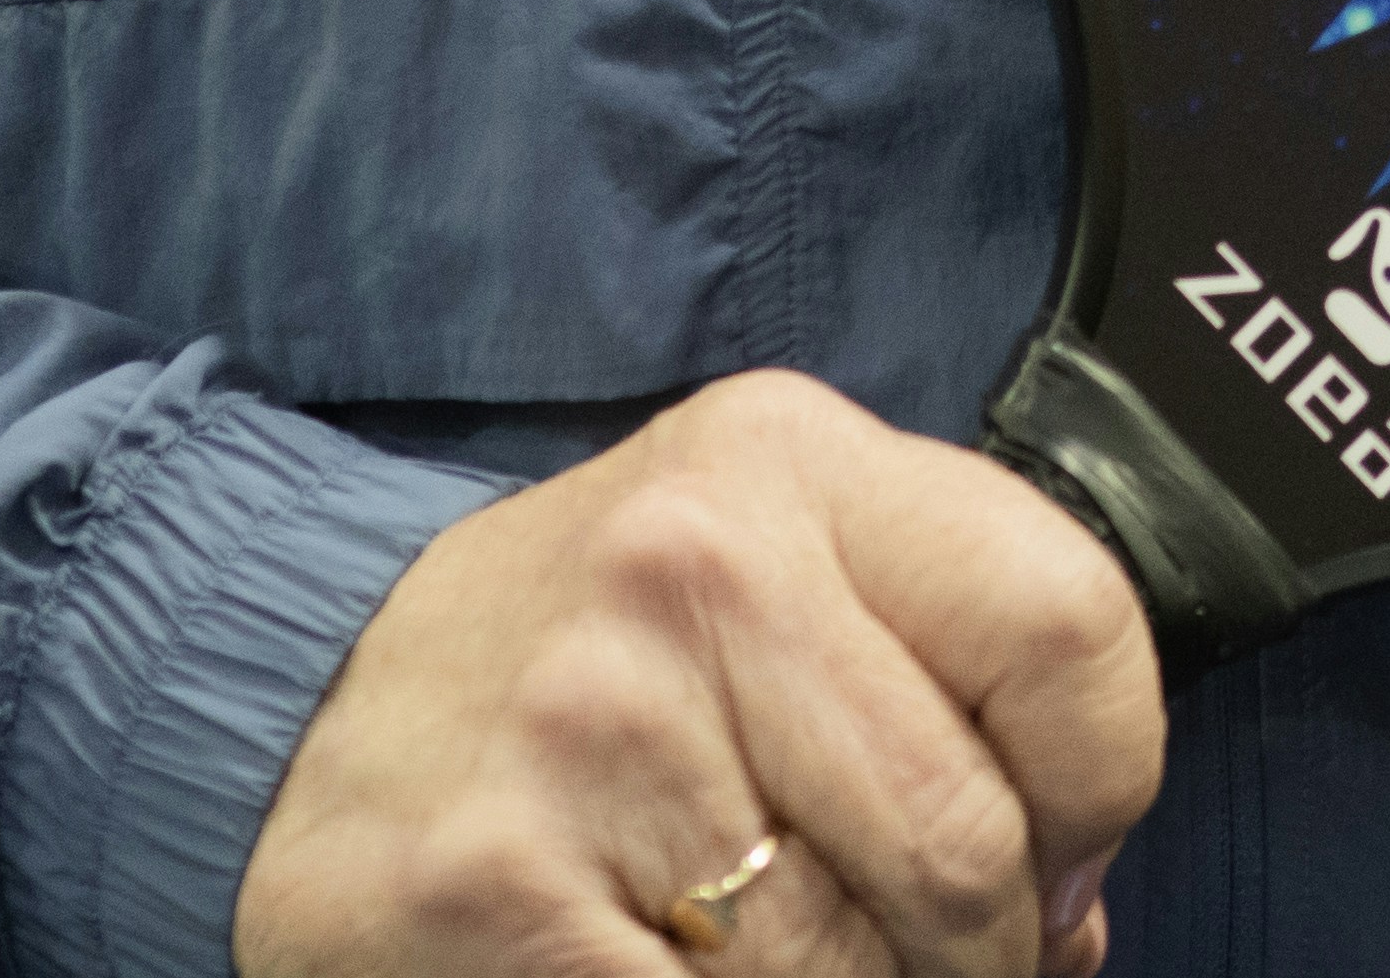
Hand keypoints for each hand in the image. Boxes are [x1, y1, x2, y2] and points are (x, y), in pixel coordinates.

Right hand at [234, 371, 1160, 977]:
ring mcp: (589, 729)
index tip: (1059, 861)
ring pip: (845, 968)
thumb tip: (1074, 917)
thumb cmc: (585, 654)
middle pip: (963, 840)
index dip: (1099, 791)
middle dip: (984, 955)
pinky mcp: (497, 887)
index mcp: (791, 462)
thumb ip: (933, 687)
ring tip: (795, 973)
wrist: (289, 703)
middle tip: (942, 972)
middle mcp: (696, 566)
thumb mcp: (764, 570)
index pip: (1066, 630)